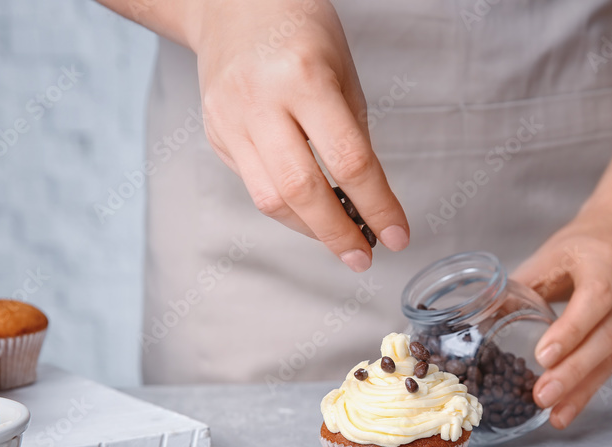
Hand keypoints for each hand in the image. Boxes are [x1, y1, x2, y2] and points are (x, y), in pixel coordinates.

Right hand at [190, 0, 408, 270]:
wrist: (230, 3)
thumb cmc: (297, 28)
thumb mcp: (342, 70)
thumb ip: (353, 133)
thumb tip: (367, 197)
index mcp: (304, 78)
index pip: (349, 160)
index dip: (377, 206)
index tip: (396, 234)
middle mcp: (261, 101)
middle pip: (302, 191)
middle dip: (338, 234)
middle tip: (364, 256)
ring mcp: (230, 120)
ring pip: (270, 199)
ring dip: (310, 229)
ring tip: (340, 239)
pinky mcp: (215, 134)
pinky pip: (253, 185)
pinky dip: (286, 206)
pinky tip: (309, 211)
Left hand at [511, 204, 611, 428]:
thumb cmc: (583, 248)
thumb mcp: (549, 256)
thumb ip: (518, 288)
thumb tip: (478, 321)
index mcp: (605, 263)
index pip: (595, 298)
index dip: (571, 330)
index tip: (542, 357)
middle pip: (607, 336)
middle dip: (573, 371)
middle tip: (542, 396)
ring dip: (582, 390)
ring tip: (553, 414)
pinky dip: (590, 389)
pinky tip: (568, 408)